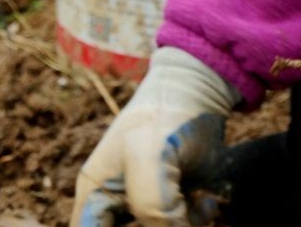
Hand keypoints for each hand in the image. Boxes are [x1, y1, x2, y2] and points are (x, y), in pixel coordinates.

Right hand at [71, 47, 241, 225]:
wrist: (201, 86)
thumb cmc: (164, 115)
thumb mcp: (149, 158)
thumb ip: (151, 206)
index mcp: (94, 195)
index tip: (146, 223)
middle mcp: (116, 203)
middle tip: (179, 217)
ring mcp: (146, 201)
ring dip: (180, 225)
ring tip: (195, 205)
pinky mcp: (174, 198)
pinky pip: (182, 224)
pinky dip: (196, 220)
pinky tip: (206, 201)